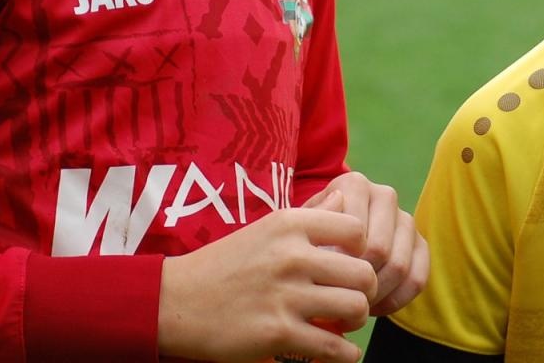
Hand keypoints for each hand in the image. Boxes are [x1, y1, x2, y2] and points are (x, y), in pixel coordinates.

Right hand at [156, 204, 375, 362]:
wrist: (176, 302)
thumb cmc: (225, 264)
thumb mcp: (266, 227)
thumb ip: (310, 215)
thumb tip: (343, 196)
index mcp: (289, 225)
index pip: (356, 229)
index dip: (363, 249)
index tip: (353, 262)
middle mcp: (291, 256)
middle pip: (364, 273)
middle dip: (366, 290)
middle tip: (355, 297)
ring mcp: (286, 296)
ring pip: (355, 308)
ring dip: (356, 320)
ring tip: (344, 322)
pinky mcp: (278, 334)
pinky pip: (334, 347)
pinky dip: (345, 354)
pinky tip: (340, 351)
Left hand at [303, 172, 429, 314]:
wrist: (323, 243)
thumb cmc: (306, 238)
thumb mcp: (300, 229)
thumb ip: (313, 228)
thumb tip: (338, 233)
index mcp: (355, 183)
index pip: (355, 230)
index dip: (339, 263)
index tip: (322, 281)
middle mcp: (384, 195)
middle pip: (380, 249)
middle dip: (358, 282)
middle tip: (338, 300)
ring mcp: (406, 219)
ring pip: (400, 266)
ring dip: (377, 294)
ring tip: (353, 305)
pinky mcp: (420, 244)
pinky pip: (418, 278)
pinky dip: (396, 300)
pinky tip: (375, 308)